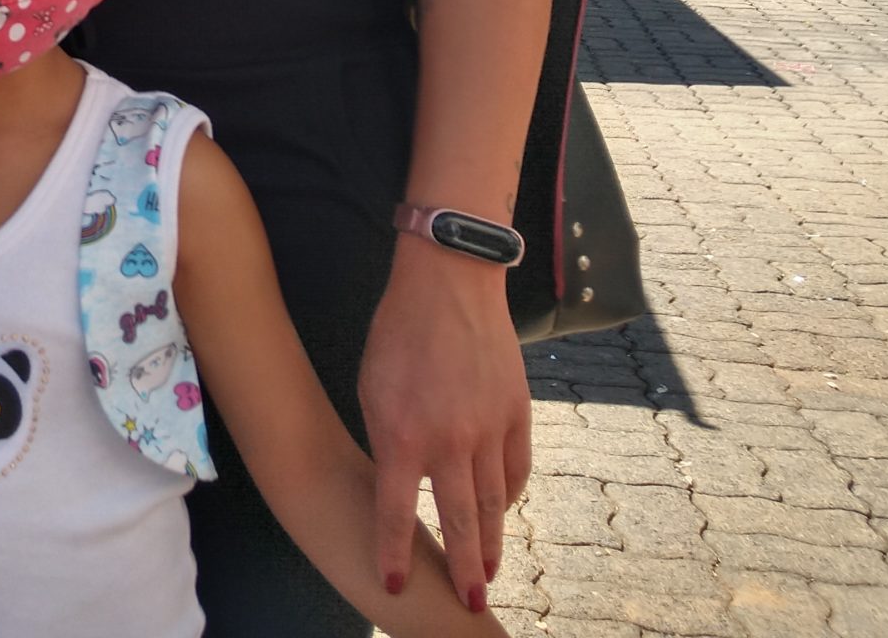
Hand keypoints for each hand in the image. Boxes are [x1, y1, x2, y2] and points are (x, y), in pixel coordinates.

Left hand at [360, 237, 528, 612]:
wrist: (450, 283)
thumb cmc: (398, 332)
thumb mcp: (371, 387)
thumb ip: (386, 441)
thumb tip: (401, 483)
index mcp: (403, 434)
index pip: (397, 513)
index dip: (393, 552)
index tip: (393, 585)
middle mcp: (450, 440)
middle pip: (461, 523)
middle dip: (464, 570)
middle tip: (468, 603)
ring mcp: (489, 428)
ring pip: (494, 503)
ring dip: (492, 543)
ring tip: (488, 573)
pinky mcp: (517, 413)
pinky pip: (516, 470)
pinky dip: (509, 496)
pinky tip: (501, 511)